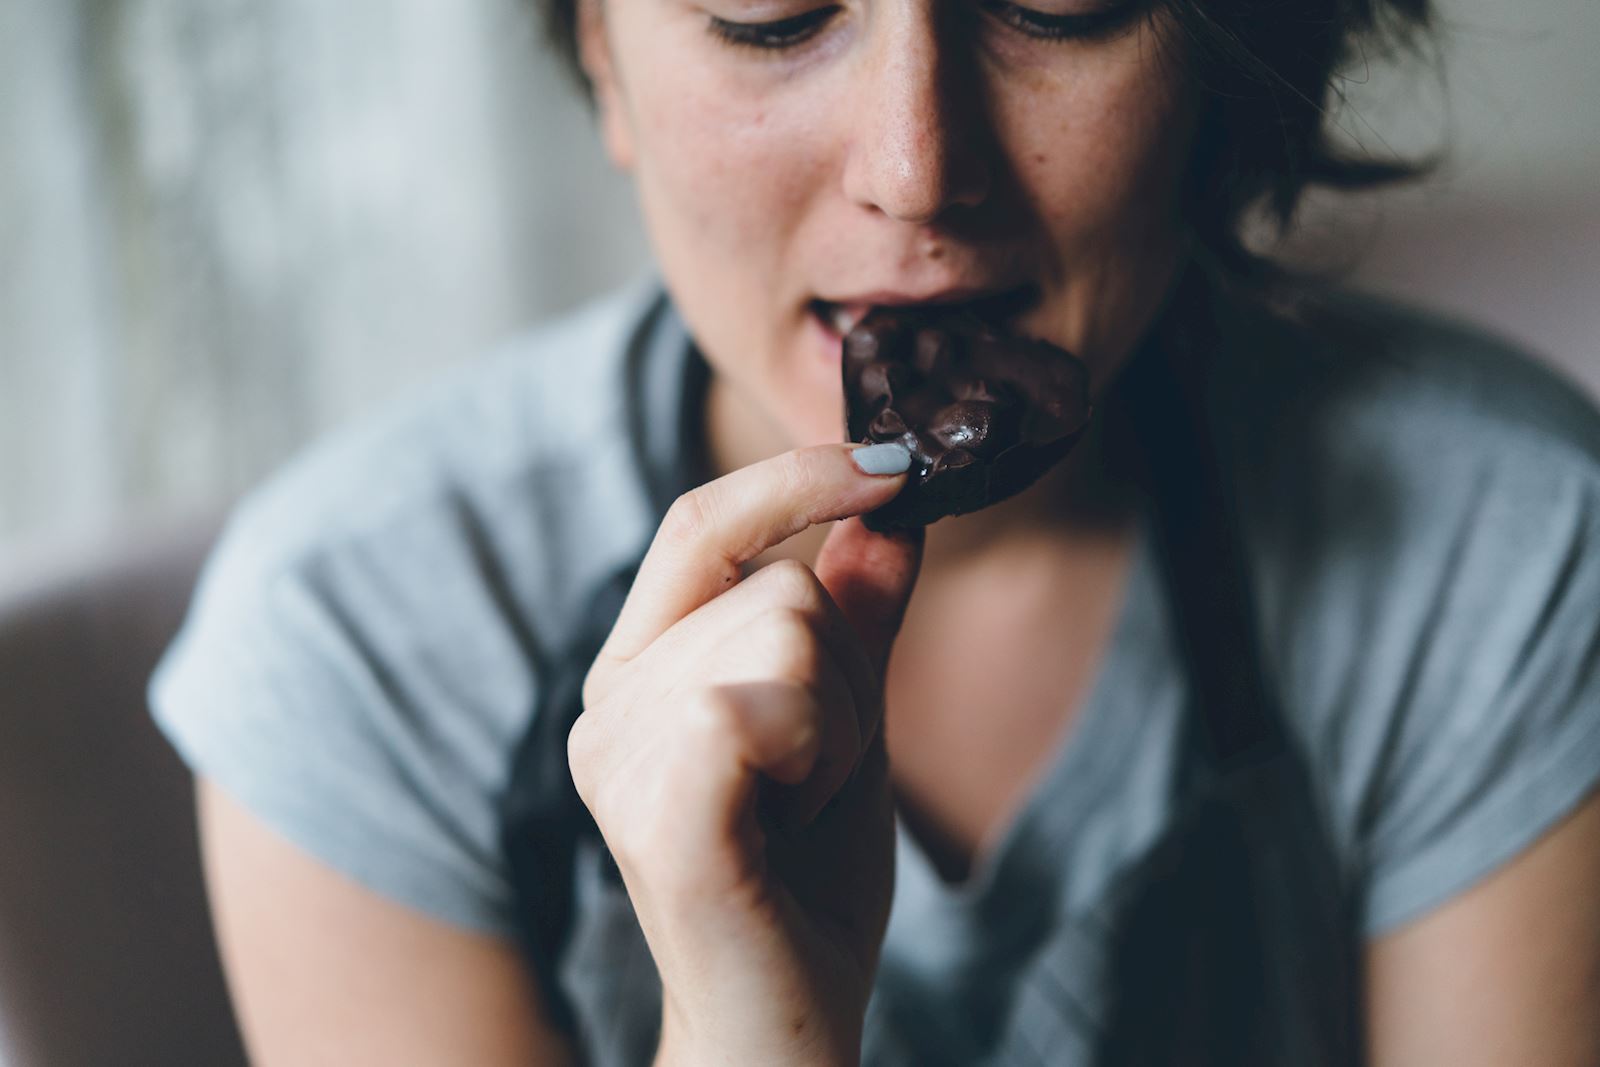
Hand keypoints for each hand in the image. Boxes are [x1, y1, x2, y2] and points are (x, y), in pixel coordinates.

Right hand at [568, 443, 922, 1066]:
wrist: (786, 1023)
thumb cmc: (807, 883)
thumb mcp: (848, 722)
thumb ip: (858, 617)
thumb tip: (890, 505)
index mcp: (638, 671)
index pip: (701, 524)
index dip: (795, 477)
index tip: (894, 463)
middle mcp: (607, 703)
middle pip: (778, 581)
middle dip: (846, 674)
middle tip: (817, 777)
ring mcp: (619, 756)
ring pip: (787, 629)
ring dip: (839, 724)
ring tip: (798, 809)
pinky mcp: (656, 810)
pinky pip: (766, 699)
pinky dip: (817, 755)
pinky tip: (786, 824)